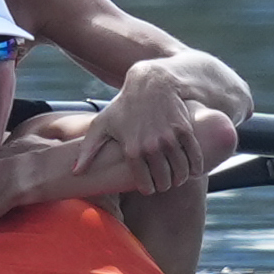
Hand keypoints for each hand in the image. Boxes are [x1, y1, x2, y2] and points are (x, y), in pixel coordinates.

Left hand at [73, 62, 204, 193]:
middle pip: (165, 180)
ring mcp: (169, 139)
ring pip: (181, 171)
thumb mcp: (101, 126)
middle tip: (165, 183)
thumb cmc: (122, 107)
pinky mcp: (184, 130)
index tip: (151, 188)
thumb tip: (75, 172)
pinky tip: (195, 170)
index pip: (145, 183)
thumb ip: (87, 151)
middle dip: (166, 185)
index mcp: (131, 150)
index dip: (150, 189)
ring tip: (178, 178)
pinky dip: (197, 167)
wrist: (149, 84)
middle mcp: (151, 146)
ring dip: (181, 178)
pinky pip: (195, 157)